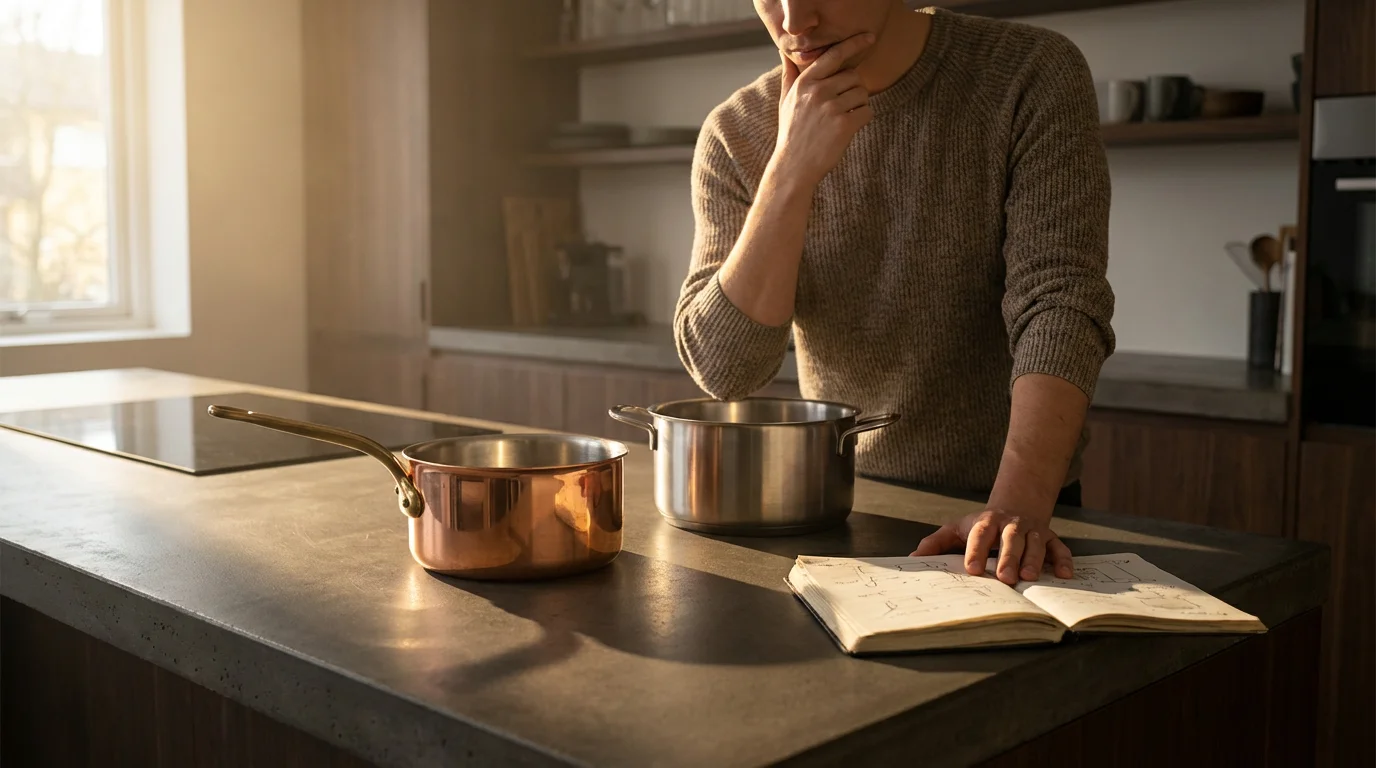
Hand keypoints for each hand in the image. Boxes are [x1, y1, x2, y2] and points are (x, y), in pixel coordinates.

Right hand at [772, 33, 875, 189]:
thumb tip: (783, 50)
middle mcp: (818, 91)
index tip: (869, 37)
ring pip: (862, 93)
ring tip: (842, 119)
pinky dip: (863, 119)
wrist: (794, 166)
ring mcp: (831, 108)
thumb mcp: (785, 100)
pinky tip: (848, 128)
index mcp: (805, 82)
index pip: (834, 55)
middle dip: (853, 89)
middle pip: (854, 76)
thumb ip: (789, 74)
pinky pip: (867, 111)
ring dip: (858, 105)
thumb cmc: (792, 132)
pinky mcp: (844, 124)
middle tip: (842, 106)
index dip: (853, 44)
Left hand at [911, 509, 1073, 585]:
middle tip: (1004, 578)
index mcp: (986, 522)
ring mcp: (1032, 531)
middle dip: (1008, 558)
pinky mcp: (1050, 538)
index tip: (971, 569)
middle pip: (1010, 539)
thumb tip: (914, 556)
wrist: (1015, 506)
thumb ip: (936, 542)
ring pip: (1035, 543)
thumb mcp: (957, 529)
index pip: (980, 534)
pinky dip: (1064, 560)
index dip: (976, 550)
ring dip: (1034, 560)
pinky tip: (1064, 575)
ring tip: (1030, 577)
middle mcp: (1011, 525)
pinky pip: (1060, 549)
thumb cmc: (982, 526)